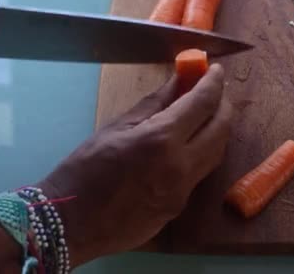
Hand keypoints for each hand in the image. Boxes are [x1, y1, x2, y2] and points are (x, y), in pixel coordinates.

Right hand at [37, 64, 231, 266]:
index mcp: (161, 139)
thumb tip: (179, 81)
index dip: (214, 82)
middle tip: (215, 92)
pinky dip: (204, 151)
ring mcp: (184, 189)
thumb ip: (155, 103)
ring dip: (218, 129)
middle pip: (222, 128)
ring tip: (207, 114)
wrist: (70, 223)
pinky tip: (192, 143)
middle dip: (224, 105)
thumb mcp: (117, 127)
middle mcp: (181, 165)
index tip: (216, 70)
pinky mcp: (180, 206)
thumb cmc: (84, 169)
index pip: (203, 103)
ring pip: (217, 152)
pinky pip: (201, 172)